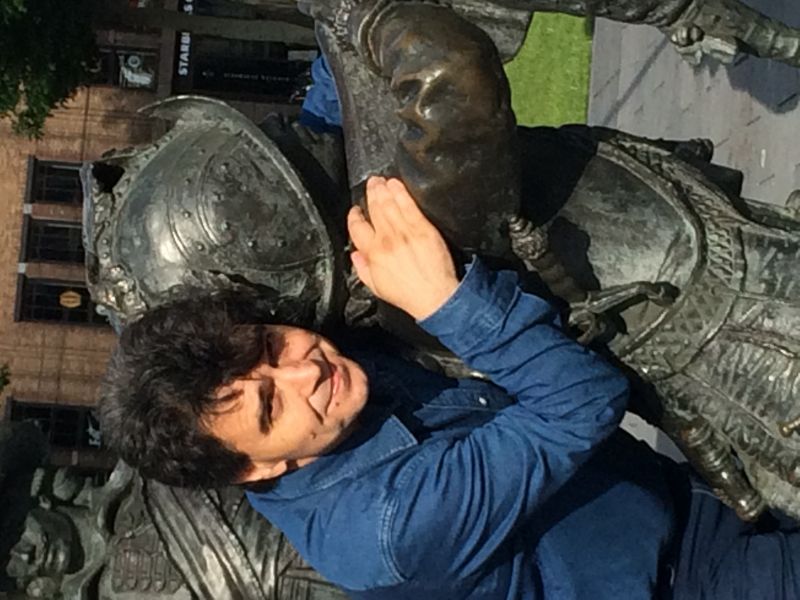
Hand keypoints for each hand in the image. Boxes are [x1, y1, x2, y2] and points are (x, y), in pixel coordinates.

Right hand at [347, 176, 458, 319]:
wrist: (434, 297)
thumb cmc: (406, 295)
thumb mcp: (376, 287)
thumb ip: (362, 269)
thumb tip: (354, 254)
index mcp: (373, 253)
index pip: (357, 228)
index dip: (354, 216)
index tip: (356, 210)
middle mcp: (386, 240)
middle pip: (374, 210)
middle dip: (371, 194)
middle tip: (371, 183)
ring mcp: (405, 232)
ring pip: (389, 205)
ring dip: (383, 189)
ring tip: (380, 181)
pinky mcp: (423, 228)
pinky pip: (409, 206)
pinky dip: (401, 193)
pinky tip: (396, 184)